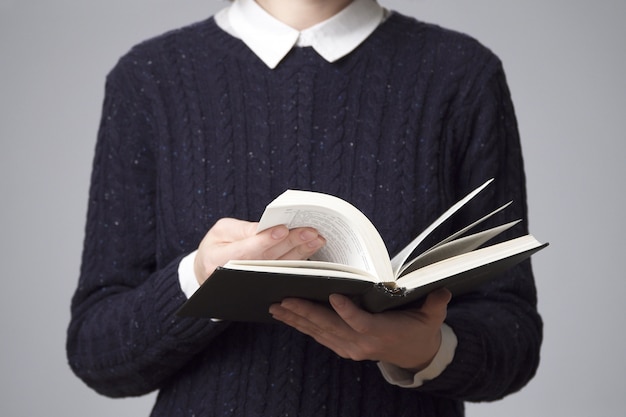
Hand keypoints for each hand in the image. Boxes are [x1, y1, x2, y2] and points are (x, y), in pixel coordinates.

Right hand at [194, 218, 325, 284]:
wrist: (210, 272)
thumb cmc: (216, 245)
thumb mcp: (221, 231)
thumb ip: (242, 230)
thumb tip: (267, 228)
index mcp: (217, 260)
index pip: (245, 251)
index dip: (265, 241)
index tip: (283, 230)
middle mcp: (235, 276)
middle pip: (268, 260)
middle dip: (291, 244)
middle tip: (310, 232)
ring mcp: (251, 284)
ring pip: (280, 267)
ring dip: (301, 252)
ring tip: (316, 238)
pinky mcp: (265, 285)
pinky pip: (284, 272)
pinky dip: (299, 259)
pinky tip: (312, 248)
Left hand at [269, 288, 450, 371]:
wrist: (416, 355)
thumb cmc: (421, 330)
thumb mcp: (432, 317)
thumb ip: (435, 304)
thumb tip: (441, 288)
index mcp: (381, 334)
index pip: (361, 323)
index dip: (347, 311)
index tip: (333, 295)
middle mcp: (362, 344)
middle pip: (330, 327)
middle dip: (305, 312)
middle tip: (284, 299)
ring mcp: (350, 348)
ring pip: (319, 332)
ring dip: (296, 319)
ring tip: (276, 307)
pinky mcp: (344, 348)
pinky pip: (319, 336)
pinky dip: (302, 326)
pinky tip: (287, 317)